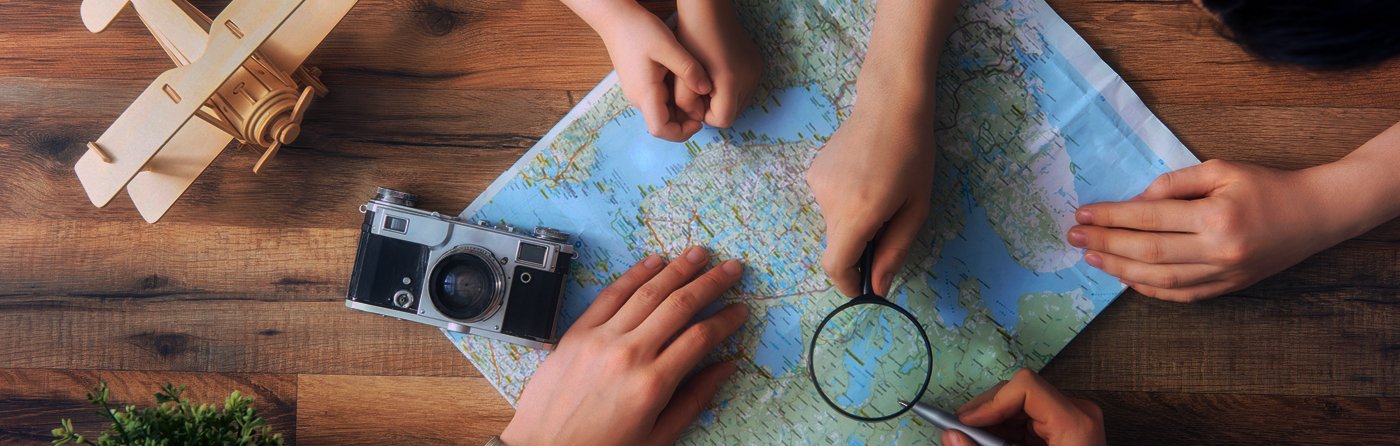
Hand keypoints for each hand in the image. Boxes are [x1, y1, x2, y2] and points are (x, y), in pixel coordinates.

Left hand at [500, 246, 747, 445]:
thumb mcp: (657, 437)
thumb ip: (694, 400)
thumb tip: (726, 367)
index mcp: (652, 385)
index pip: (701, 338)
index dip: (726, 320)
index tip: (741, 309)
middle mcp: (629, 355)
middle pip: (679, 306)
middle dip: (710, 283)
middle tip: (731, 268)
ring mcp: (601, 339)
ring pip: (648, 292)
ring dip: (678, 269)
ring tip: (699, 254)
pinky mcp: (577, 333)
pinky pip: (610, 295)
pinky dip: (635, 274)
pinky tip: (654, 262)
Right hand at [576, 2, 713, 141]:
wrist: (615, 18)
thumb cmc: (638, 30)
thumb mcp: (669, 47)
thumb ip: (688, 70)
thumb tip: (707, 90)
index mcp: (644, 94)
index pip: (660, 130)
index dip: (683, 132)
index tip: (700, 119)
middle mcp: (639, 99)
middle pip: (664, 124)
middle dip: (686, 120)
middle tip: (704, 101)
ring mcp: (638, 92)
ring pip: (663, 112)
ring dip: (682, 108)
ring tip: (697, 88)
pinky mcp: (640, 85)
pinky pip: (660, 100)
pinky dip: (675, 98)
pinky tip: (685, 81)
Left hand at [672, 0, 762, 127]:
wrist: (709, 11)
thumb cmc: (691, 39)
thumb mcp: (681, 74)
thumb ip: (686, 102)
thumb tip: (698, 117)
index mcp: (731, 82)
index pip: (723, 120)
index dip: (706, 114)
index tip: (696, 97)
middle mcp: (749, 80)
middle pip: (734, 114)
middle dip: (715, 107)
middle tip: (701, 88)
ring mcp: (757, 73)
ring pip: (740, 103)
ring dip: (724, 99)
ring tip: (709, 79)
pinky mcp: (758, 66)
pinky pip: (745, 89)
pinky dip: (733, 88)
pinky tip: (720, 72)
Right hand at [806, 104, 934, 296]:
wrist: (890, 104)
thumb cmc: (913, 155)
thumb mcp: (915, 208)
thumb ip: (895, 251)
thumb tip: (879, 287)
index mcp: (857, 213)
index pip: (836, 266)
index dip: (848, 283)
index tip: (863, 288)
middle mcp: (829, 202)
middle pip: (837, 245)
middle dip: (860, 246)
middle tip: (889, 221)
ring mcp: (817, 186)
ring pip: (834, 223)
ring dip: (854, 220)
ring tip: (879, 191)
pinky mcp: (813, 173)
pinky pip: (830, 202)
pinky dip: (846, 202)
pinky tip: (865, 176)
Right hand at [945, 369, 1105, 445]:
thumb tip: (951, 436)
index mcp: (1074, 423)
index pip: (1026, 387)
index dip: (991, 402)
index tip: (966, 421)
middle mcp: (1078, 413)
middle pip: (1020, 393)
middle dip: (987, 413)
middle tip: (961, 432)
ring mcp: (1073, 418)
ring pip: (1020, 404)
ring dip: (994, 422)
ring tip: (978, 441)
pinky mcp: (1064, 427)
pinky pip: (1028, 417)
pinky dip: (1006, 430)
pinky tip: (996, 444)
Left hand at [1067, 159, 1356, 302]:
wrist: (1314, 215)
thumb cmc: (1265, 185)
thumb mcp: (1220, 170)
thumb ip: (1174, 184)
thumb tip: (1135, 200)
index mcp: (1216, 217)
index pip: (1150, 219)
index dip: (1112, 218)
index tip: (1083, 215)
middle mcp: (1218, 251)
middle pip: (1148, 252)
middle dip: (1105, 245)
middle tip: (1073, 238)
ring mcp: (1223, 275)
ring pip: (1159, 280)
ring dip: (1119, 270)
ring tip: (1091, 258)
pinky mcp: (1227, 288)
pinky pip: (1180, 295)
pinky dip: (1149, 289)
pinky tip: (1125, 278)